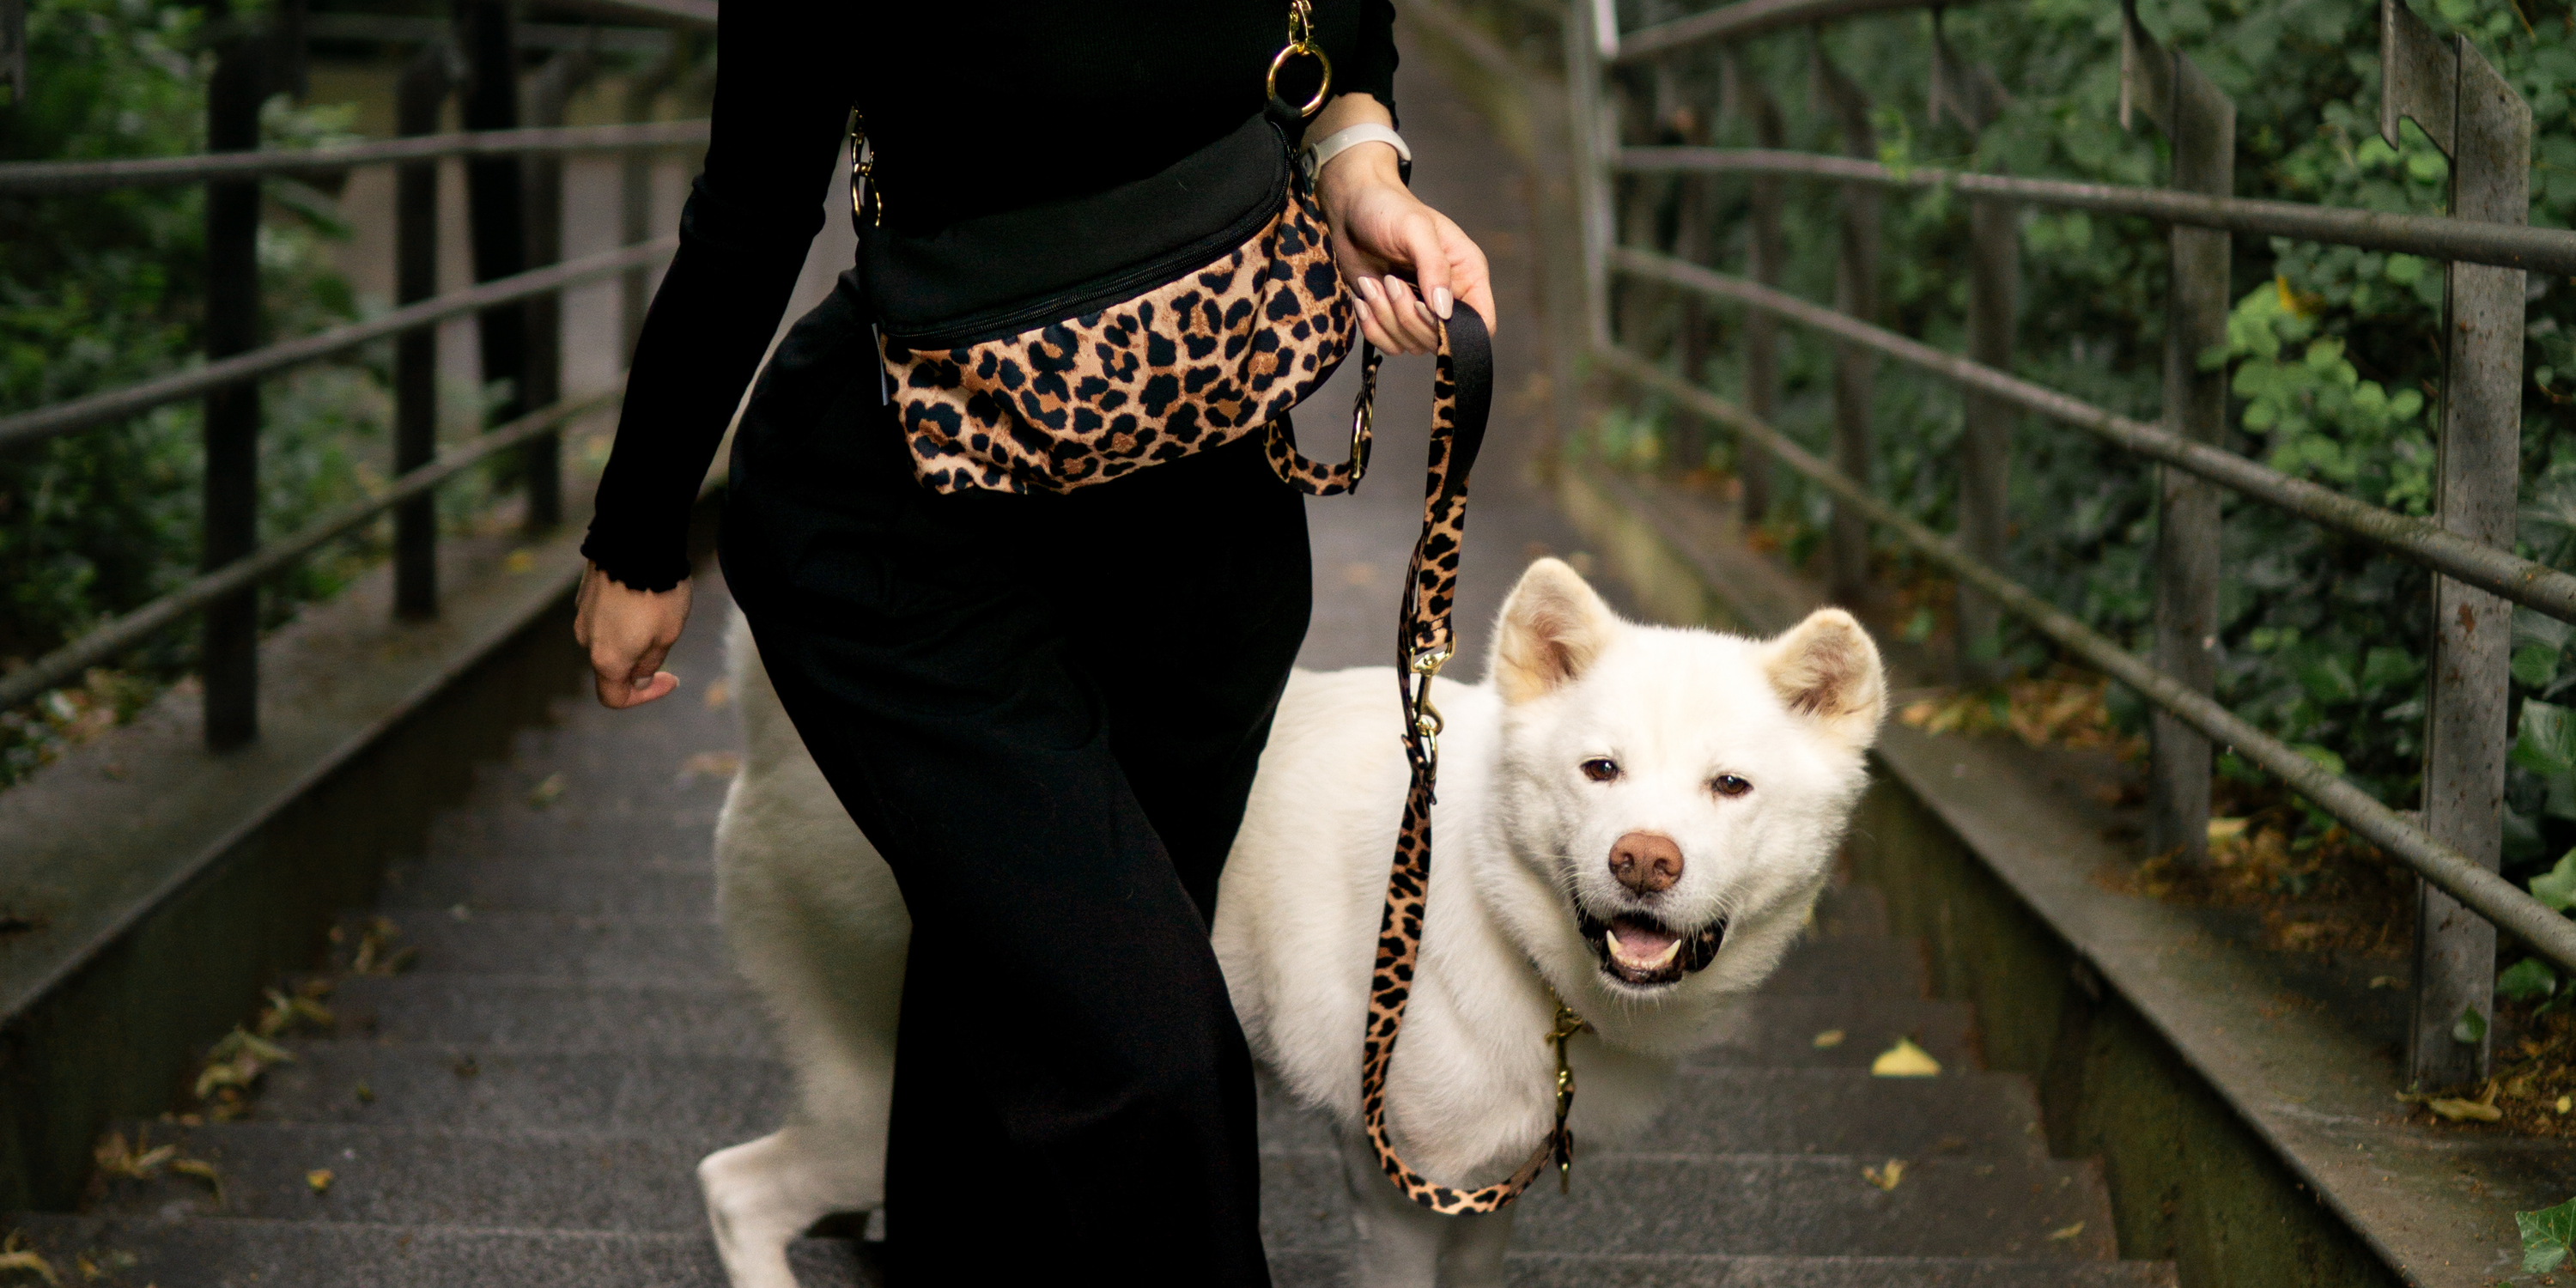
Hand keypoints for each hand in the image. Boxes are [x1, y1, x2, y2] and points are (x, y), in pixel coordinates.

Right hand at [573, 562, 691, 708]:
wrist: (636, 541)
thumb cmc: (659, 592)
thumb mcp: (668, 634)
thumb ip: (650, 663)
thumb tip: (638, 679)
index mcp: (608, 659)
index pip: (614, 697)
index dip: (643, 696)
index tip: (670, 678)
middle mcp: (586, 641)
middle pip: (612, 666)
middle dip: (639, 660)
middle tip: (666, 637)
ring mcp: (582, 615)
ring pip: (608, 639)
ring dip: (631, 636)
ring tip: (657, 610)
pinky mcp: (584, 594)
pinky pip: (603, 616)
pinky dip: (621, 616)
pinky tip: (642, 595)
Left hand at [1309, 101, 1495, 355]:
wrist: (1351, 207)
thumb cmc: (1389, 209)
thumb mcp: (1415, 229)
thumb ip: (1434, 267)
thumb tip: (1444, 313)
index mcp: (1468, 275)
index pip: (1482, 324)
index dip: (1458, 331)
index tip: (1426, 306)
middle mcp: (1448, 298)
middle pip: (1440, 340)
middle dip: (1409, 317)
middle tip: (1389, 280)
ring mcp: (1419, 311)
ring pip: (1412, 344)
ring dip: (1386, 319)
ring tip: (1374, 283)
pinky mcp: (1391, 317)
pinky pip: (1388, 344)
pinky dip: (1372, 327)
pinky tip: (1364, 298)